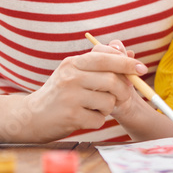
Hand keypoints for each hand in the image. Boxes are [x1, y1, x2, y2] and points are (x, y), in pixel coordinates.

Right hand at [6, 46, 144, 141]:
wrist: (30, 117)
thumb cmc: (59, 94)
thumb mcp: (73, 72)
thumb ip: (98, 62)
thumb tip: (127, 51)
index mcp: (73, 63)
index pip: (105, 58)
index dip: (127, 62)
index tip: (142, 69)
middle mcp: (71, 77)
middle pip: (112, 80)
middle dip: (123, 90)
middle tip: (122, 96)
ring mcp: (70, 97)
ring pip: (109, 102)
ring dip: (107, 108)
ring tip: (93, 107)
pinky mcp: (71, 117)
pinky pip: (100, 120)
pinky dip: (97, 121)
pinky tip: (84, 118)